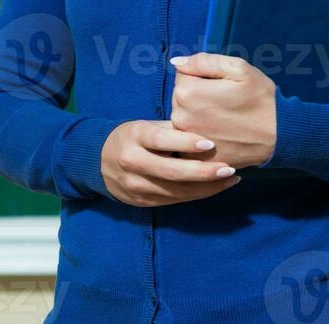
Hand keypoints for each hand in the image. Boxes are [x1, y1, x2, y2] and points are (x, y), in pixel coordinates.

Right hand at [100, 119, 241, 206]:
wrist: (97, 160)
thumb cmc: (132, 136)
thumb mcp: (146, 125)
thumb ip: (172, 128)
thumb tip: (206, 125)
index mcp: (135, 136)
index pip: (162, 140)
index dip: (186, 142)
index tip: (211, 143)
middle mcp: (133, 162)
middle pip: (171, 171)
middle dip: (203, 172)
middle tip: (229, 168)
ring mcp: (135, 186)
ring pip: (175, 192)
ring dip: (206, 188)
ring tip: (230, 179)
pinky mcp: (141, 202)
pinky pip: (173, 201)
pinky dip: (196, 195)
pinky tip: (214, 188)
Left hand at [170, 52, 276, 169]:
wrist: (280, 135)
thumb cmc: (260, 98)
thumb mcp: (238, 68)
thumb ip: (203, 61)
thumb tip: (177, 62)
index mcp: (189, 93)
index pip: (182, 75)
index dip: (202, 76)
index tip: (220, 84)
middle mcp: (181, 118)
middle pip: (180, 97)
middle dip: (198, 95)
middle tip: (224, 101)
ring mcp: (188, 142)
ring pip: (184, 118)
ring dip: (198, 115)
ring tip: (224, 118)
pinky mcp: (196, 159)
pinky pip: (190, 140)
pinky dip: (202, 135)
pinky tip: (221, 134)